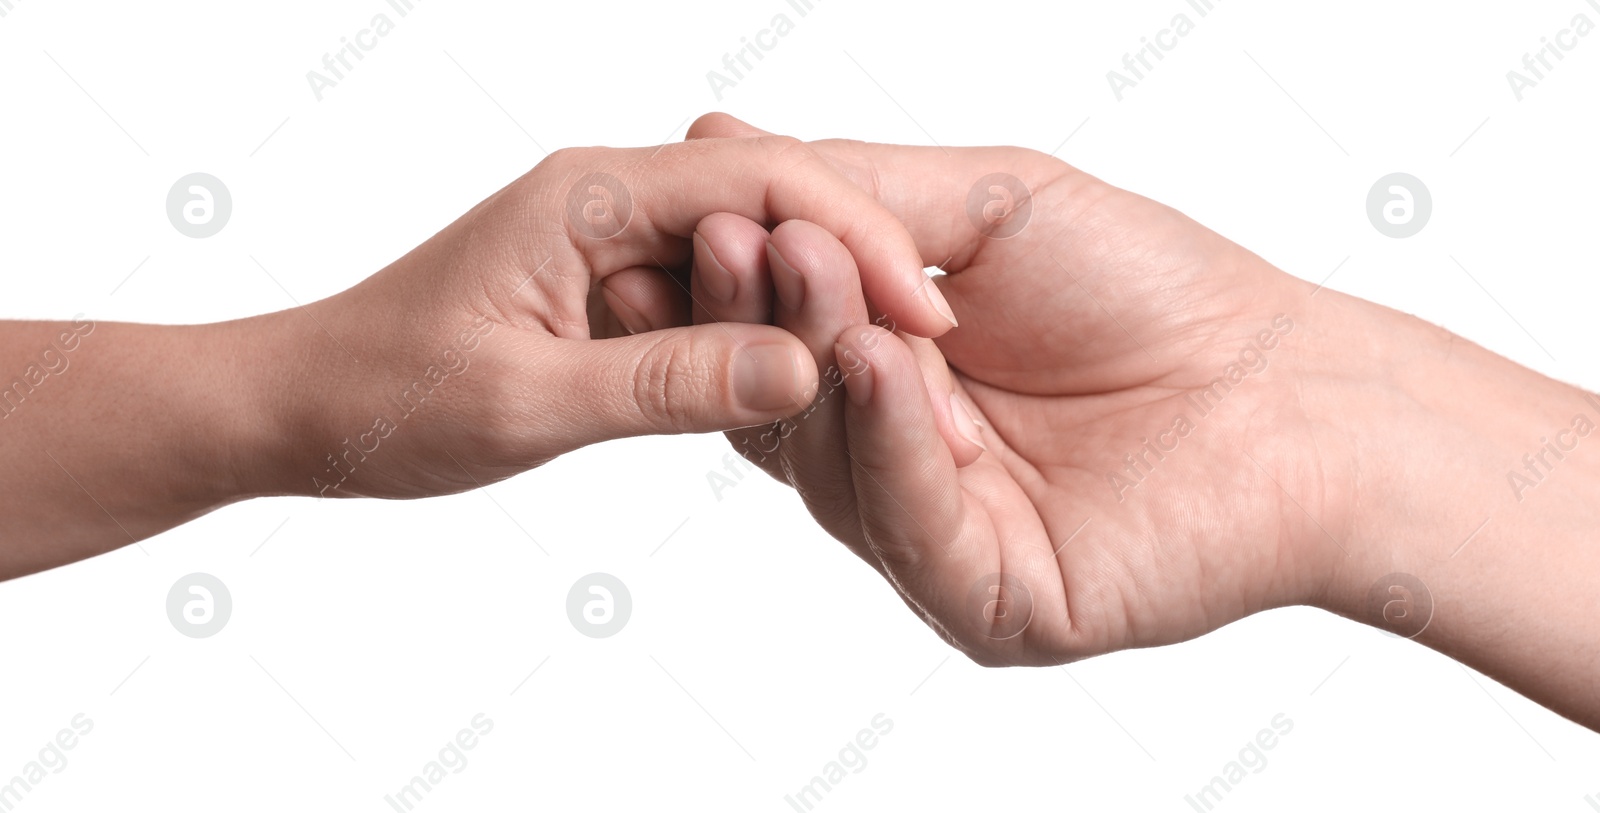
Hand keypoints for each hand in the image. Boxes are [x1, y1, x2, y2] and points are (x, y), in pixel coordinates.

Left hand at [0, 134, 963, 576]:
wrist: (299, 406)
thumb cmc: (384, 395)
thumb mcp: (528, 403)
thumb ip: (667, 382)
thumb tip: (805, 371)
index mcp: (592, 195)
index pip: (765, 186)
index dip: (863, 244)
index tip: (932, 321)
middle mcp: (612, 199)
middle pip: (777, 210)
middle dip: (865, 280)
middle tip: (944, 368)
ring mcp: (615, 242)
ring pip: (756, 258)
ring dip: (828, 316)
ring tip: (904, 391)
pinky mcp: (613, 289)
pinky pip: (719, 301)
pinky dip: (773, 342)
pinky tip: (820, 390)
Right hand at [681, 114, 1363, 664]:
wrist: (1292, 388)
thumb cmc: (1153, 290)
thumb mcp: (988, 208)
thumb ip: (857, 192)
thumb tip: (716, 146)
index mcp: (884, 377)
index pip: (769, 335)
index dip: (728, 280)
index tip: (700, 209)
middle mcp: (892, 462)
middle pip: (781, 402)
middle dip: (759, 314)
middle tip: (738, 236)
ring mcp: (933, 537)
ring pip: (829, 466)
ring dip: (819, 362)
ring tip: (812, 270)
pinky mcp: (986, 601)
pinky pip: (910, 529)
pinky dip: (889, 443)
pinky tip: (881, 364)